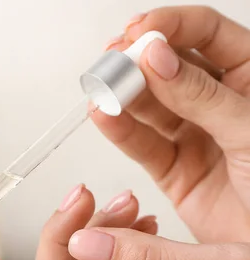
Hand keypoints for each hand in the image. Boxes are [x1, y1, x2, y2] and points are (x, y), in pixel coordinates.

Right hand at [96, 6, 249, 243]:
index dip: (171, 26)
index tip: (139, 31)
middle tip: (114, 61)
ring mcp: (195, 137)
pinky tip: (103, 116)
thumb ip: (202, 95)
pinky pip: (143, 145)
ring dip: (123, 95)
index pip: (208, 34)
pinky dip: (120, 131)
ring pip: (151, 106)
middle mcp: (219, 104)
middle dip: (138, 61)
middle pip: (170, 67)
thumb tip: (158, 58)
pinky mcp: (174, 171)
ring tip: (102, 89)